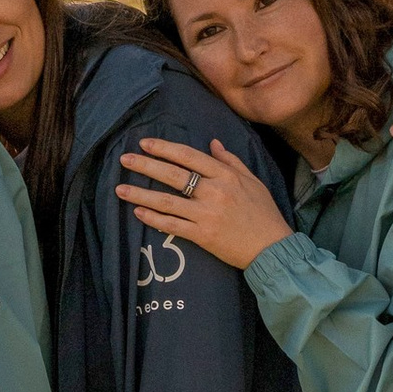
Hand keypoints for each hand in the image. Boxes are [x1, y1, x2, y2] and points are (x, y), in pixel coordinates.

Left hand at [116, 136, 290, 270]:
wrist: (272, 248)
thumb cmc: (264, 213)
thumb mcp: (252, 181)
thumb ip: (231, 161)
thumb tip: (213, 143)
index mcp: (226, 175)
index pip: (189, 156)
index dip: (165, 148)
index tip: (145, 143)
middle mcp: (214, 192)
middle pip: (173, 175)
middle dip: (145, 166)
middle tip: (124, 160)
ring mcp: (207, 215)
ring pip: (166, 201)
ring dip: (141, 194)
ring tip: (120, 189)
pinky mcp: (203, 236)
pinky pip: (172, 226)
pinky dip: (153, 219)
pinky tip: (138, 213)